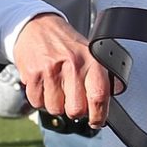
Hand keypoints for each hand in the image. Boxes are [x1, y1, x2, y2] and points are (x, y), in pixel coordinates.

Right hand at [14, 12, 110, 128]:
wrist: (37, 26)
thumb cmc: (64, 42)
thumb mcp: (89, 52)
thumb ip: (102, 73)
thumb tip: (115, 92)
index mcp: (90, 60)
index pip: (99, 96)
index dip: (99, 116)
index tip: (96, 121)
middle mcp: (72, 65)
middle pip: (75, 109)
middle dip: (74, 110)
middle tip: (72, 100)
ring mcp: (51, 70)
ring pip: (55, 109)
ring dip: (55, 104)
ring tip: (56, 89)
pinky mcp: (32, 74)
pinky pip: (37, 102)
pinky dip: (40, 99)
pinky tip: (44, 85)